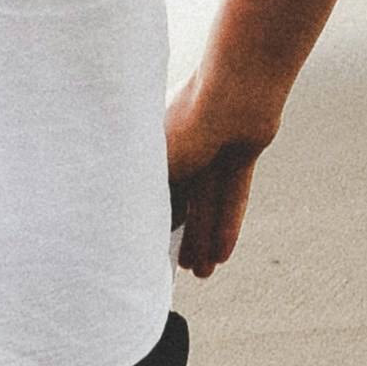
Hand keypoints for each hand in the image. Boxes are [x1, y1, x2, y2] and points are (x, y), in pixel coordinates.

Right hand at [165, 70, 279, 276]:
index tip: (145, 256)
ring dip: (205, 239)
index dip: (150, 226)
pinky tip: (223, 254)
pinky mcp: (241, 153)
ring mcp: (212, 150)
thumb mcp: (156, 172)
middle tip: (178, 272)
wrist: (238, 91)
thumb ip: (145, 204)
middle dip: (181, 239)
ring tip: (203, 274)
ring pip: (208, 204)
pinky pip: (232, 196)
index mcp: (152, 147)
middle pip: (181, 203)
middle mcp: (181, 148)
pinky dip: (227, 224)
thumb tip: (125, 242)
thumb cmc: (187, 124)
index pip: (150, 194)